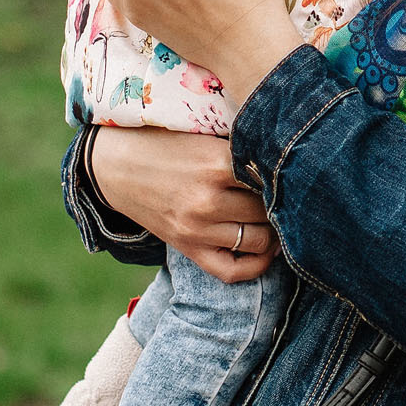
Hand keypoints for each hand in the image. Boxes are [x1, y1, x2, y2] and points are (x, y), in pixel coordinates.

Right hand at [94, 125, 275, 282]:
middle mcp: (208, 199)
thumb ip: (240, 147)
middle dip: (280, 202)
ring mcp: (197, 228)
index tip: (291, 171)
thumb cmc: (165, 142)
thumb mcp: (203, 134)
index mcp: (216, 162)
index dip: (286, 174)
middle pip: (268, 209)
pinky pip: (232, 270)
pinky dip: (256, 265)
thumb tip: (288, 156)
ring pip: (258, 240)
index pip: (271, 176)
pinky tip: (266, 250)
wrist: (115, 165)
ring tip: (277, 218)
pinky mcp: (187, 247)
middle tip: (286, 195)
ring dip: (273, 231)